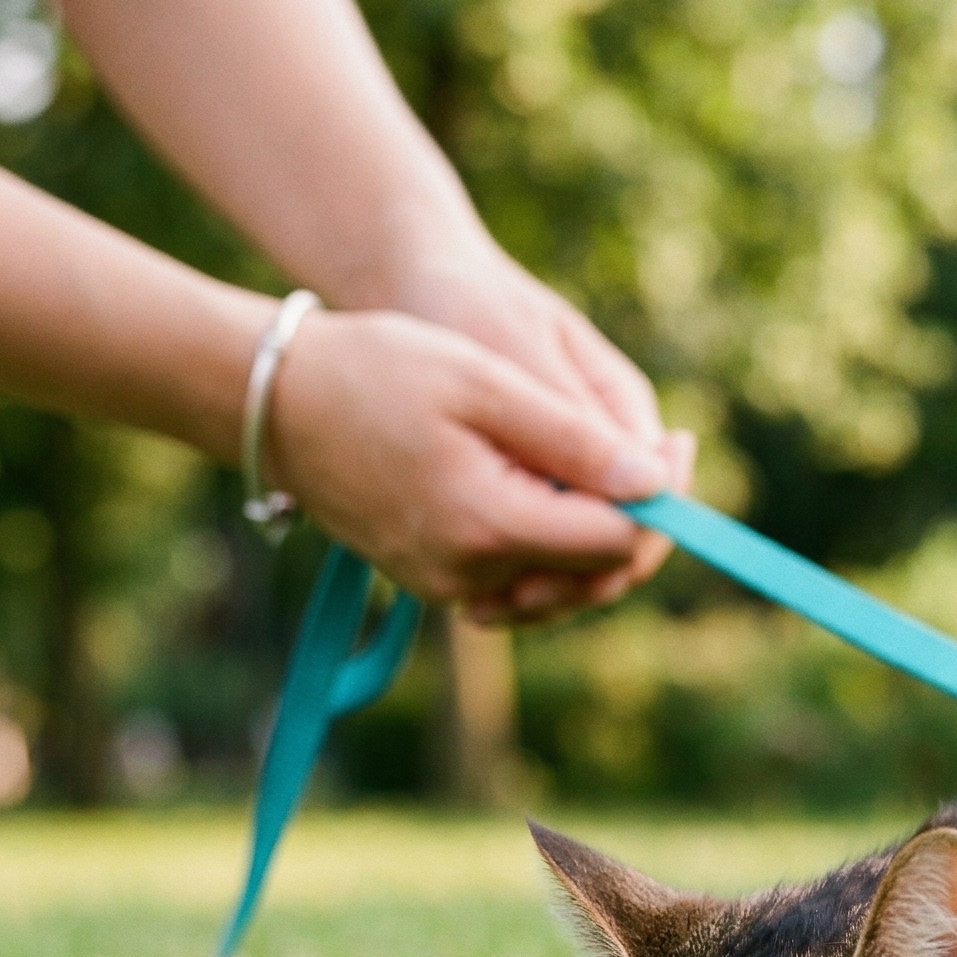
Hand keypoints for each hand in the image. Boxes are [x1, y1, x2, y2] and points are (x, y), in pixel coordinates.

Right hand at [386, 241, 694, 620]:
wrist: (277, 400)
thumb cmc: (377, 369)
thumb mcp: (486, 383)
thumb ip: (575, 441)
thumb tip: (657, 484)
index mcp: (490, 525)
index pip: (615, 542)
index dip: (664, 502)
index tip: (680, 445)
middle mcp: (472, 576)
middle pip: (597, 577)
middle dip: (643, 525)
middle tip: (664, 456)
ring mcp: (450, 587)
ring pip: (565, 587)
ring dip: (603, 540)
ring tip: (620, 468)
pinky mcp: (436, 582)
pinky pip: (523, 583)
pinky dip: (557, 549)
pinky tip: (567, 495)